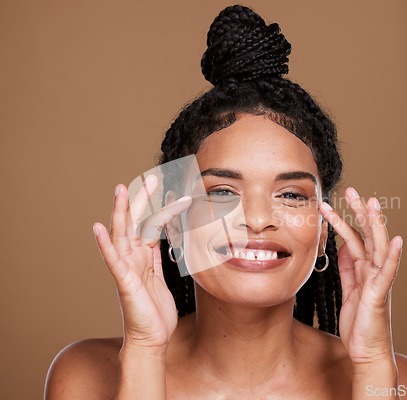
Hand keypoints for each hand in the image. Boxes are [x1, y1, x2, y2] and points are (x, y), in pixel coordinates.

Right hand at [92, 174, 191, 347]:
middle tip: (150, 178)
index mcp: (143, 257)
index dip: (158, 207)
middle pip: (136, 223)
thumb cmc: (155, 310)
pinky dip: (104, 244)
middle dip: (141, 200)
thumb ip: (157, 257)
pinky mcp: (123, 282)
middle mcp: (133, 259)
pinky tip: (98, 228)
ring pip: (122, 235)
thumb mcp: (160, 277)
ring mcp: (126, 269)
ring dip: (121, 212)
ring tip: (120, 189)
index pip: (150, 226)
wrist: (151, 339)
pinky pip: (112, 260)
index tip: (167, 190)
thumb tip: (162, 239)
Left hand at [320, 187, 402, 365]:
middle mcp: (373, 271)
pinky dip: (393, 256)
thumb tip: (342, 247)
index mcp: (364, 269)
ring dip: (375, 225)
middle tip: (351, 190)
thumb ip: (347, 269)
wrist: (366, 352)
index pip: (354, 238)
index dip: (345, 220)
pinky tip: (397, 241)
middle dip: (359, 212)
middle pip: (367, 235)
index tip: (333, 203)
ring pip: (377, 247)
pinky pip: (387, 273)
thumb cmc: (359, 323)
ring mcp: (378, 281)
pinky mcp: (380, 295)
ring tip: (373, 203)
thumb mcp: (348, 291)